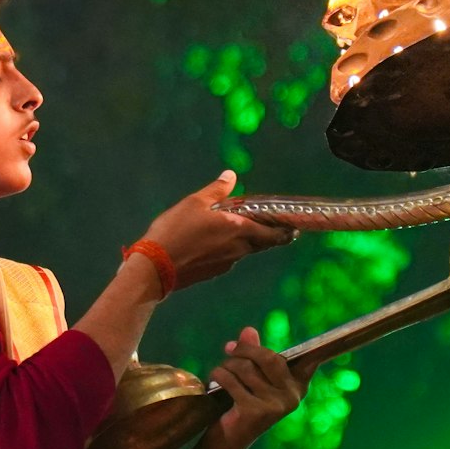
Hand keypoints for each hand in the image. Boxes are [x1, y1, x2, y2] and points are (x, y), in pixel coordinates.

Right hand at [141, 170, 294, 290]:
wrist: (155, 268)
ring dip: (247, 241)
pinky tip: (214, 243)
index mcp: (239, 230)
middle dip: (270, 236)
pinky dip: (228, 249)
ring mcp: (226, 264)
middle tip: (275, 228)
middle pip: (262, 244)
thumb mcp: (195, 202)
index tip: (294, 229)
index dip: (285, 232)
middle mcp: (238, 249)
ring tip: (239, 230)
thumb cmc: (176, 230)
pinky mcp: (212, 273)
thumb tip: (231, 176)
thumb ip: (216, 190)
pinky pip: (228, 258)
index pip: (273, 234)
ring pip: (244, 251)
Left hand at [206, 326, 312, 448]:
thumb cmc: (243, 402)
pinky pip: (232, 381)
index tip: (307, 342)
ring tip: (221, 371)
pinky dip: (219, 376)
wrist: (229, 439)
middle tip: (229, 349)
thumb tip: (248, 330)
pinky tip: (216, 379)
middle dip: (245, 350)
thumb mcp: (252, 375)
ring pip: (246, 369)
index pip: (308, 359)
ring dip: (227, 365)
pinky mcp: (256, 412)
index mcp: (299, 385)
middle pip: (269, 357)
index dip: (312, 348)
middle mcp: (292, 396)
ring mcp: (276, 406)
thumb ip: (254, 352)